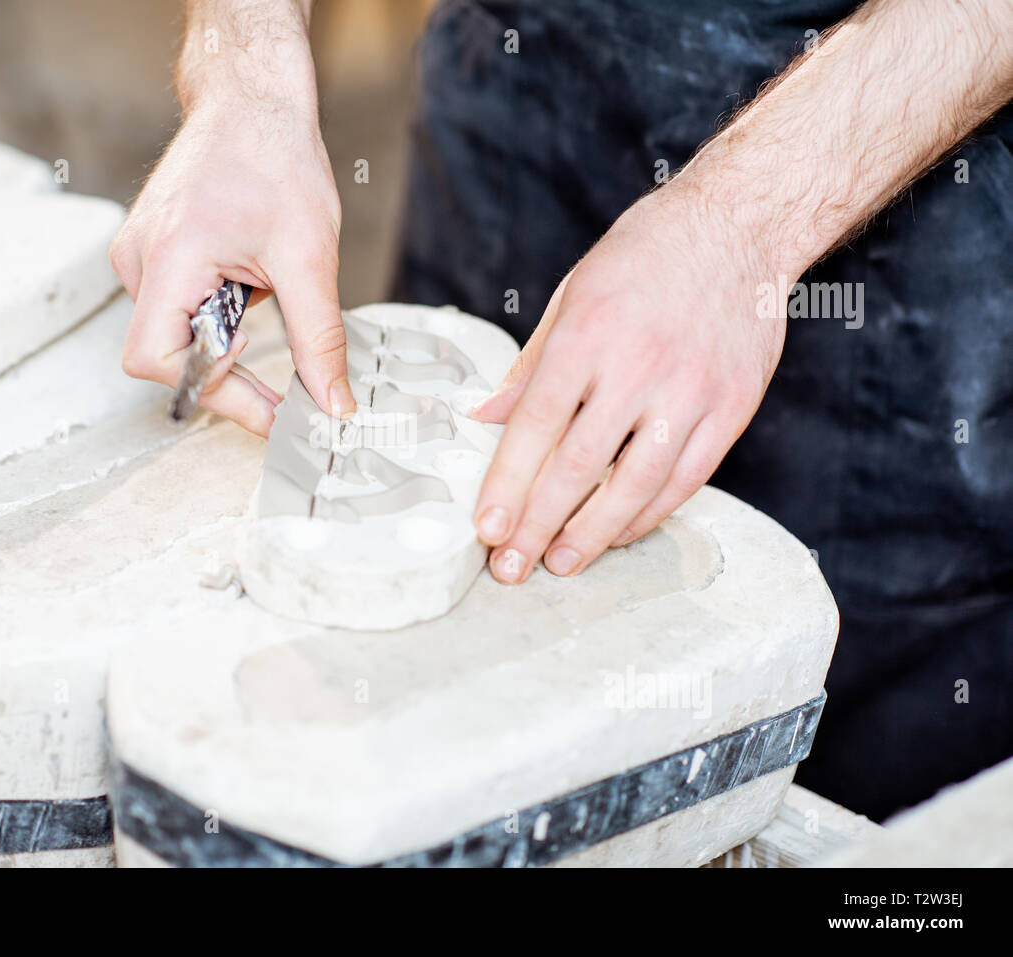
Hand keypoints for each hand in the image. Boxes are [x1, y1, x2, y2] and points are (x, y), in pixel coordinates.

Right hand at [110, 100, 354, 435]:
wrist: (251, 100)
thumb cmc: (274, 158)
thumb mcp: (310, 257)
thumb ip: (318, 339)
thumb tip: (331, 403)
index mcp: (169, 259)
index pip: (159, 362)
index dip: (214, 391)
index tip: (270, 408)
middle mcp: (139, 260)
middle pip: (165, 357)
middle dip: (225, 369)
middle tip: (278, 371)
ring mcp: (138, 254)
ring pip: (173, 335)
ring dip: (224, 334)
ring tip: (261, 286)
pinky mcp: (150, 251)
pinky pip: (175, 308)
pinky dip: (216, 312)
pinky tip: (245, 275)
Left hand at [471, 184, 785, 582]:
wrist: (740, 223)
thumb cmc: (646, 254)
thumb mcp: (573, 293)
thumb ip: (529, 364)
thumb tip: (486, 419)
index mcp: (587, 334)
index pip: (535, 427)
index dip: (507, 486)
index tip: (487, 529)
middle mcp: (638, 366)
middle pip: (578, 467)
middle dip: (538, 526)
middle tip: (512, 568)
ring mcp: (690, 390)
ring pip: (635, 485)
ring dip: (593, 534)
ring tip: (561, 563)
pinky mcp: (732, 406)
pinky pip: (686, 478)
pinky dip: (649, 514)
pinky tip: (618, 533)